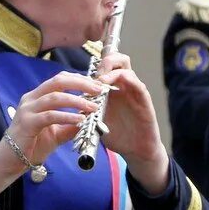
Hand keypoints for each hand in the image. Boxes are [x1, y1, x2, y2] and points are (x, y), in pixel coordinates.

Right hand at [0, 69, 99, 204]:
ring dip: (77, 101)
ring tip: (93, 107)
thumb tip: (90, 120)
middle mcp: (31, 99)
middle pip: (58, 81)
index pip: (60, 79)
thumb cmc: (32, 145)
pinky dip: (66, 117)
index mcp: (38, 97)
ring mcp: (28, 110)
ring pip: (55, 97)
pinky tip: (79, 120)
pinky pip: (50, 116)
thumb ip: (70, 126)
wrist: (10, 161)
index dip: (79, 79)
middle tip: (98, 90)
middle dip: (81, 84)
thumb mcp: (56, 133)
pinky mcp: (27, 123)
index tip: (97, 85)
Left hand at [94, 52, 169, 193]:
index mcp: (112, 88)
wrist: (136, 150)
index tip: (82, 76)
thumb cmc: (117, 135)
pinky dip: (122, 79)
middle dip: (103, 61)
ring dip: (109, 68)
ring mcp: (134, 89)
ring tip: (99, 80)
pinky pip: (135, 82)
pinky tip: (110, 87)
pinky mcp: (144, 98)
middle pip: (116, 59)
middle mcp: (124, 85)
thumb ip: (85, 109)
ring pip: (125, 65)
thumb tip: (65, 106)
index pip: (105, 66)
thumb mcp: (96, 120)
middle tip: (93, 73)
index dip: (93, 66)